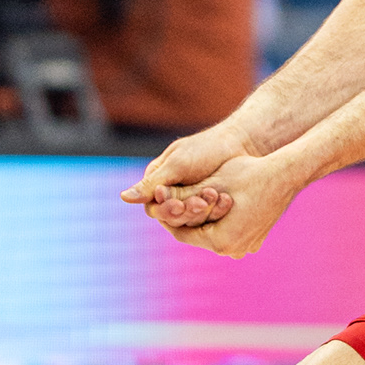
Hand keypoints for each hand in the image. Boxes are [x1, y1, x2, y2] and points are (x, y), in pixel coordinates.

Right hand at [121, 125, 245, 223]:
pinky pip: (208, 219)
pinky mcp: (210, 208)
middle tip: (201, 203)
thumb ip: (151, 183)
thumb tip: (123, 198)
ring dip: (202, 211)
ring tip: (216, 198)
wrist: (241, 144)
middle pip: (171, 217)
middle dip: (186, 211)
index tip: (180, 205)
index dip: (165, 209)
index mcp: (158, 183)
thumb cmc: (206, 149)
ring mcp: (192, 202)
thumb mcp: (178, 165)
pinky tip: (225, 204)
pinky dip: (215, 213)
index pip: (154, 207)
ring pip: (190, 220)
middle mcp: (173, 195)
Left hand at [151, 150, 296, 259]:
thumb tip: (138, 197)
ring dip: (202, 217)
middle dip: (186, 216)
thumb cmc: (249, 174)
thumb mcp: (210, 183)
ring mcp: (246, 247)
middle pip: (197, 234)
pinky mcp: (254, 240)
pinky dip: (220, 219)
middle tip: (174, 199)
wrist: (286, 174)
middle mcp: (233, 250)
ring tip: (191, 199)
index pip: (182, 233)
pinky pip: (228, 232)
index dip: (169, 216)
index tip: (161, 201)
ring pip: (212, 233)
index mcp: (220, 241)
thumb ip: (179, 195)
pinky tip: (213, 201)